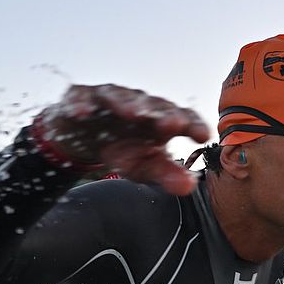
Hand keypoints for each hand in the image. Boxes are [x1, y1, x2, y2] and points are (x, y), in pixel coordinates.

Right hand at [38, 85, 209, 194]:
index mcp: (159, 120)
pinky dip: (81, 104)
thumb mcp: (144, 166)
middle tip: (171, 124)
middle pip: (153, 105)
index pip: (182, 117)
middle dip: (161, 113)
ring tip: (131, 113)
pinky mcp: (81, 96)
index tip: (203, 136)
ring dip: (125, 103)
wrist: (82, 138)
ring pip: (119, 96)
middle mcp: (138, 103)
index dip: (193, 124)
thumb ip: (167, 174)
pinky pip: (81, 98)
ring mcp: (109, 97)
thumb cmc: (122, 148)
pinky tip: (82, 112)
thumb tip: (189, 187)